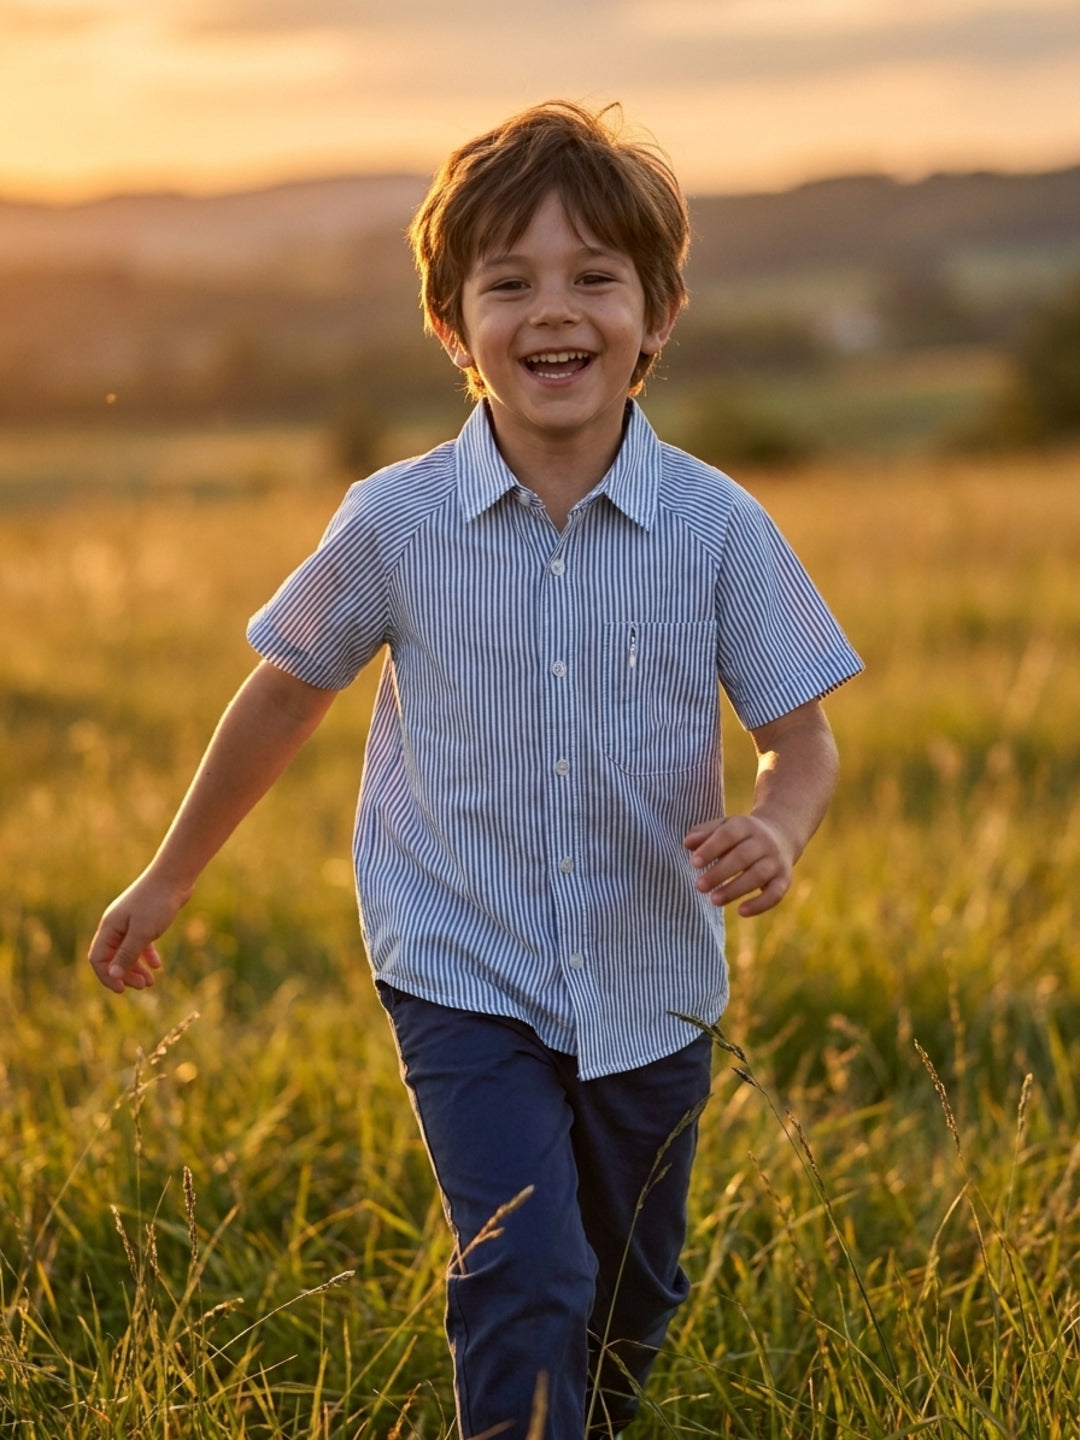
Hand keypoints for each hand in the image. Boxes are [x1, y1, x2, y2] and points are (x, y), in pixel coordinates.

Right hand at [87, 872, 188, 993]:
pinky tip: (157, 965)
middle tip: (143, 986)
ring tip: (151, 982)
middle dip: (125, 974)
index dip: (107, 976)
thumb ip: (127, 954)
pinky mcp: (145, 920)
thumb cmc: (156, 903)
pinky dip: (147, 955)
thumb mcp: (142, 933)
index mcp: (109, 927)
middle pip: (113, 957)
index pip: (98, 959)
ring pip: (128, 951)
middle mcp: (116, 925)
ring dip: (137, 968)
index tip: (122, 989)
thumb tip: (112, 975)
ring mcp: (130, 922)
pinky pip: (141, 943)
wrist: (174, 877)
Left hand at [683, 814, 794, 916]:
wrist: (781, 834)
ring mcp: (776, 861)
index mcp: (746, 825)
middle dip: (720, 873)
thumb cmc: (741, 835)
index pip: (728, 835)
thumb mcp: (724, 827)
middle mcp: (764, 842)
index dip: (711, 848)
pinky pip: (775, 893)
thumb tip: (687, 843)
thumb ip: (704, 833)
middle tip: (699, 886)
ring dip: (735, 889)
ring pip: (757, 875)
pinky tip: (741, 911)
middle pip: (742, 857)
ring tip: (714, 900)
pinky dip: (760, 904)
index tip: (693, 863)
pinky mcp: (784, 878)